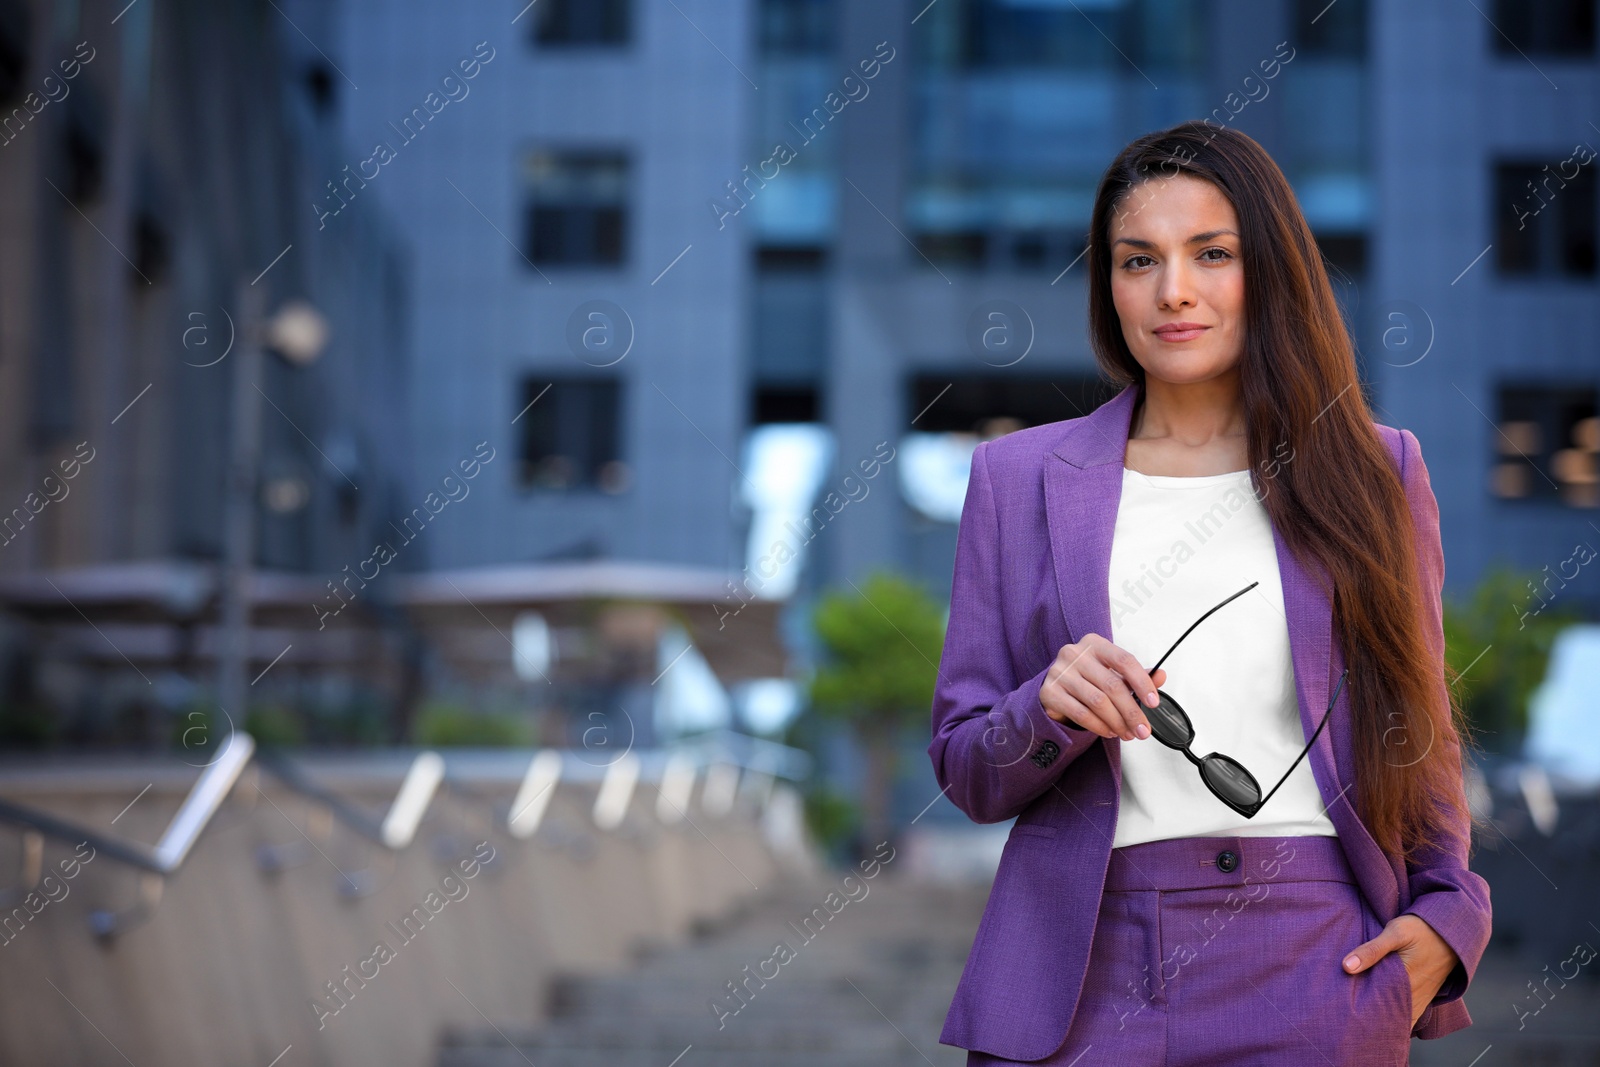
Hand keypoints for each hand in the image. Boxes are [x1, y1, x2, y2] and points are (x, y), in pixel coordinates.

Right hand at [1038, 634, 1165, 741]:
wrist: (1054, 688)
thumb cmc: (1087, 679)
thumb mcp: (1112, 673)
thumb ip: (1136, 676)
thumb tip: (1161, 676)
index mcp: (1095, 644)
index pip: (1124, 661)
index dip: (1142, 683)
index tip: (1153, 703)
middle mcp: (1074, 654)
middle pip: (1112, 685)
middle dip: (1132, 712)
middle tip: (1143, 730)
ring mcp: (1060, 672)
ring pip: (1097, 702)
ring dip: (1117, 722)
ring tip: (1127, 733)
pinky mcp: (1050, 692)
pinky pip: (1081, 713)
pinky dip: (1099, 726)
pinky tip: (1109, 731)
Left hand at [1343, 913, 1458, 1027]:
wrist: (1452, 929)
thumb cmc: (1422, 929)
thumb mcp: (1395, 933)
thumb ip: (1372, 950)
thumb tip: (1346, 967)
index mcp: (1404, 984)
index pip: (1379, 1011)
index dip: (1362, 1017)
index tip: (1343, 1018)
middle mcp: (1415, 996)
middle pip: (1389, 1018)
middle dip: (1370, 1021)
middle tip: (1348, 1021)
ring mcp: (1421, 998)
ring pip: (1400, 1018)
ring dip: (1384, 1019)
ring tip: (1362, 1021)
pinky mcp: (1425, 994)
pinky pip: (1410, 1012)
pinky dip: (1397, 1015)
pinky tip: (1383, 1013)